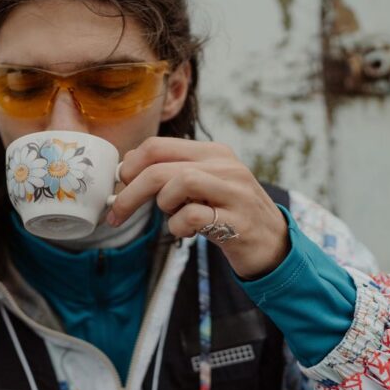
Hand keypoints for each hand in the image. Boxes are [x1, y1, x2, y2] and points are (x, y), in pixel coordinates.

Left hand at [108, 137, 289, 278]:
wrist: (271, 243)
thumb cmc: (226, 212)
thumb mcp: (201, 185)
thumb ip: (170, 173)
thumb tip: (127, 167)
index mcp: (212, 152)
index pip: (157, 145)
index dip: (130, 165)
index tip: (120, 185)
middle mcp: (225, 166)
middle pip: (160, 166)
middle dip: (131, 191)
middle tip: (117, 213)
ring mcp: (235, 192)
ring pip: (180, 181)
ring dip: (163, 203)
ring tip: (171, 215)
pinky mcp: (238, 221)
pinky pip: (193, 216)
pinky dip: (178, 226)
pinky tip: (185, 231)